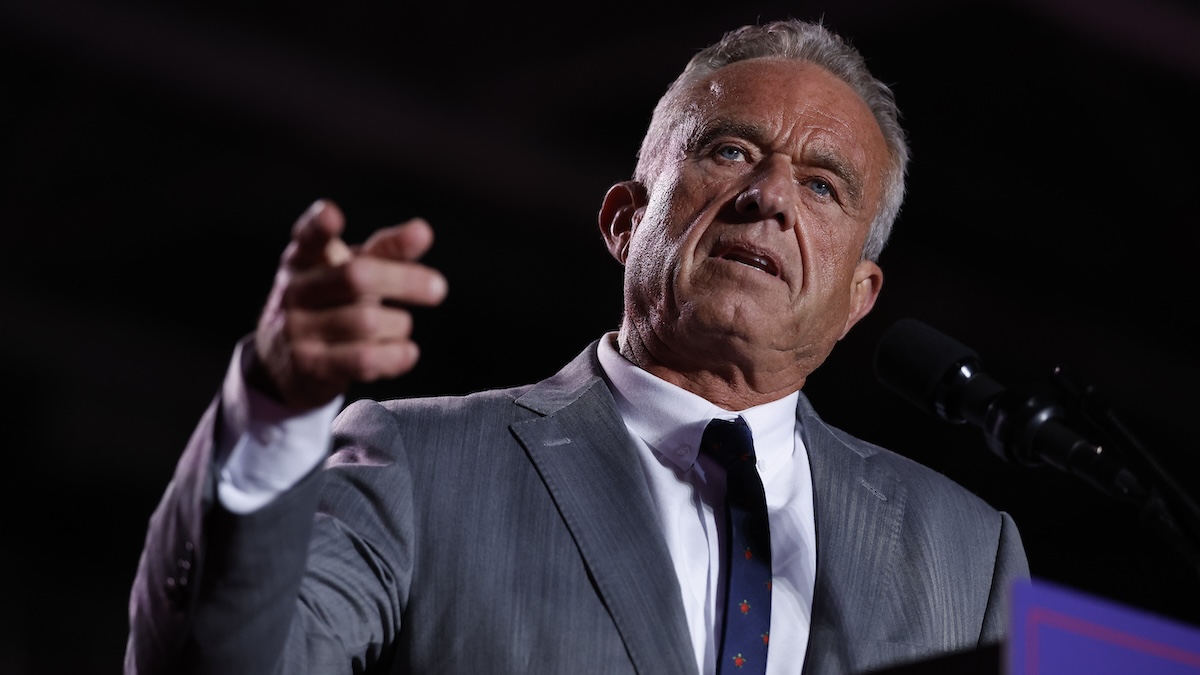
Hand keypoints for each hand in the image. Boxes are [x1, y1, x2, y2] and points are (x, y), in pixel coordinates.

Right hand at [251, 199, 448, 409]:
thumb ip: (387, 252)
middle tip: (439, 288)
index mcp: (303, 259)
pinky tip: (407, 353)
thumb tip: (422, 230)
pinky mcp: (309, 366)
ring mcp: (297, 329)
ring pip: (367, 322)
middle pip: (355, 277)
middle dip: (404, 281)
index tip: (332, 215)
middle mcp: (295, 290)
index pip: (308, 237)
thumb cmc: (332, 305)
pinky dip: (396, 356)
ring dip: (399, 324)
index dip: (318, 225)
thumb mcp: (352, 273)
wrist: (289, 364)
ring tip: (401, 326)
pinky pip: (364, 359)